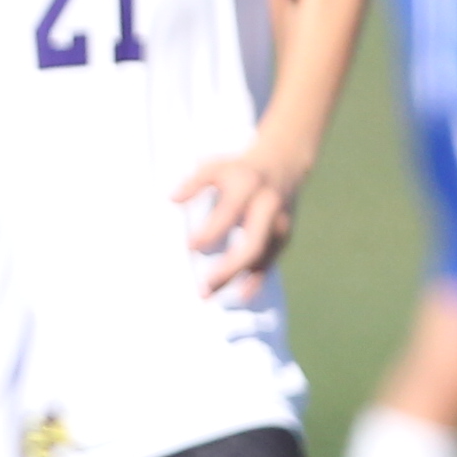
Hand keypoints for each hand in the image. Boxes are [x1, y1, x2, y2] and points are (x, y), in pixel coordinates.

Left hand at [173, 143, 304, 298]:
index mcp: (248, 185)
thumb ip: (194, 182)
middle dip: (229, 267)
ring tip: (209, 294)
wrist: (284, 161)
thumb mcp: (216, 167)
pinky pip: (270, 261)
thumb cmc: (240, 169)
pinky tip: (238, 294)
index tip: (190, 247)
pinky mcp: (284, 236)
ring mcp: (280, 223)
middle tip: (204, 286)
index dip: (212, 230)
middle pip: (252, 243)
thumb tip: (172, 199)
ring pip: (261, 258)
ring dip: (237, 279)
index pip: (230, 212)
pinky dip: (255, 279)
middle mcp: (268, 206)